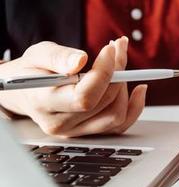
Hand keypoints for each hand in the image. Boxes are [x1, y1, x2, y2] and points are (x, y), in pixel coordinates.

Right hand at [0, 37, 146, 136]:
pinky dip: (134, 107)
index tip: (110, 50)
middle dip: (117, 72)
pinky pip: (120, 125)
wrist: (25, 90)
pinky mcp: (89, 131)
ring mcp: (76, 131)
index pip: (84, 96)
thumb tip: (80, 61)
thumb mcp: (37, 54)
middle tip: (117, 49)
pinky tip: (138, 89)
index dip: (104, 73)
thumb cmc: (31, 70)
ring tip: (120, 63)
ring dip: (125, 86)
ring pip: (116, 115)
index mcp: (44, 103)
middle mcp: (60, 124)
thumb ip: (57, 57)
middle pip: (104, 103)